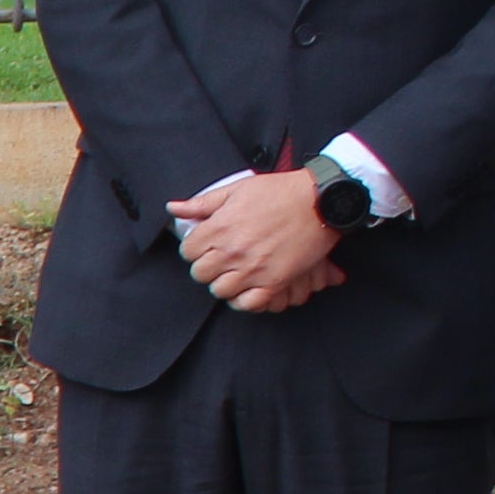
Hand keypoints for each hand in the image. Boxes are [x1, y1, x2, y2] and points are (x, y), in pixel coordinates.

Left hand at [167, 167, 345, 313]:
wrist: (322, 200)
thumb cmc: (281, 191)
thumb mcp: (238, 189)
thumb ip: (202, 203)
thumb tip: (172, 208)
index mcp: (220, 228)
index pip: (187, 252)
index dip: (196, 248)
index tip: (208, 245)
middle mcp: (233, 251)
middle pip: (200, 273)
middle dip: (208, 265)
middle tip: (222, 258)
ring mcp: (253, 269)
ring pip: (219, 290)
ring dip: (225, 282)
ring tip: (236, 271)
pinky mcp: (274, 282)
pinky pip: (246, 304)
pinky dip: (244, 299)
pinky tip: (248, 287)